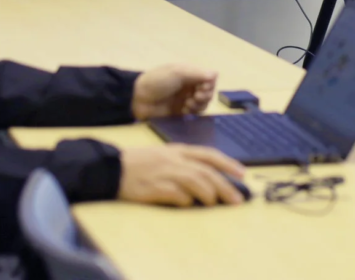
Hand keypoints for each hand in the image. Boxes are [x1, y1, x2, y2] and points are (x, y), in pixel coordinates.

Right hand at [118, 145, 245, 206]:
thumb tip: (205, 178)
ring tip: (214, 203)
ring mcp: (164, 172)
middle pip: (206, 171)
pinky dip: (186, 200)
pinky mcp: (154, 187)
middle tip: (236, 199)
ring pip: (195, 181)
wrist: (111, 167)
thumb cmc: (139, 163)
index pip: (208, 154)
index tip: (242, 174)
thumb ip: (183, 162)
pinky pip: (177, 195)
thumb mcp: (163, 154)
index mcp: (178, 150)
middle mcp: (174, 159)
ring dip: (208, 194)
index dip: (227, 163)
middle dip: (225, 186)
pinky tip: (188, 204)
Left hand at [132, 64, 216, 119]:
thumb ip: (197, 74)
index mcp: (189, 74)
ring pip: (204, 104)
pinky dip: (194, 112)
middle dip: (206, 94)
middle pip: (208, 92)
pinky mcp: (181, 114)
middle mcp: (190, 87)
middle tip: (197, 96)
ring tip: (189, 103)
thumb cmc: (157, 81)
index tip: (204, 86)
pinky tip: (186, 110)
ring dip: (200, 104)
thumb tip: (216, 73)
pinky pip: (195, 114)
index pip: (208, 79)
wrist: (138, 99)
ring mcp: (186, 100)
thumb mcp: (177, 73)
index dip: (209, 83)